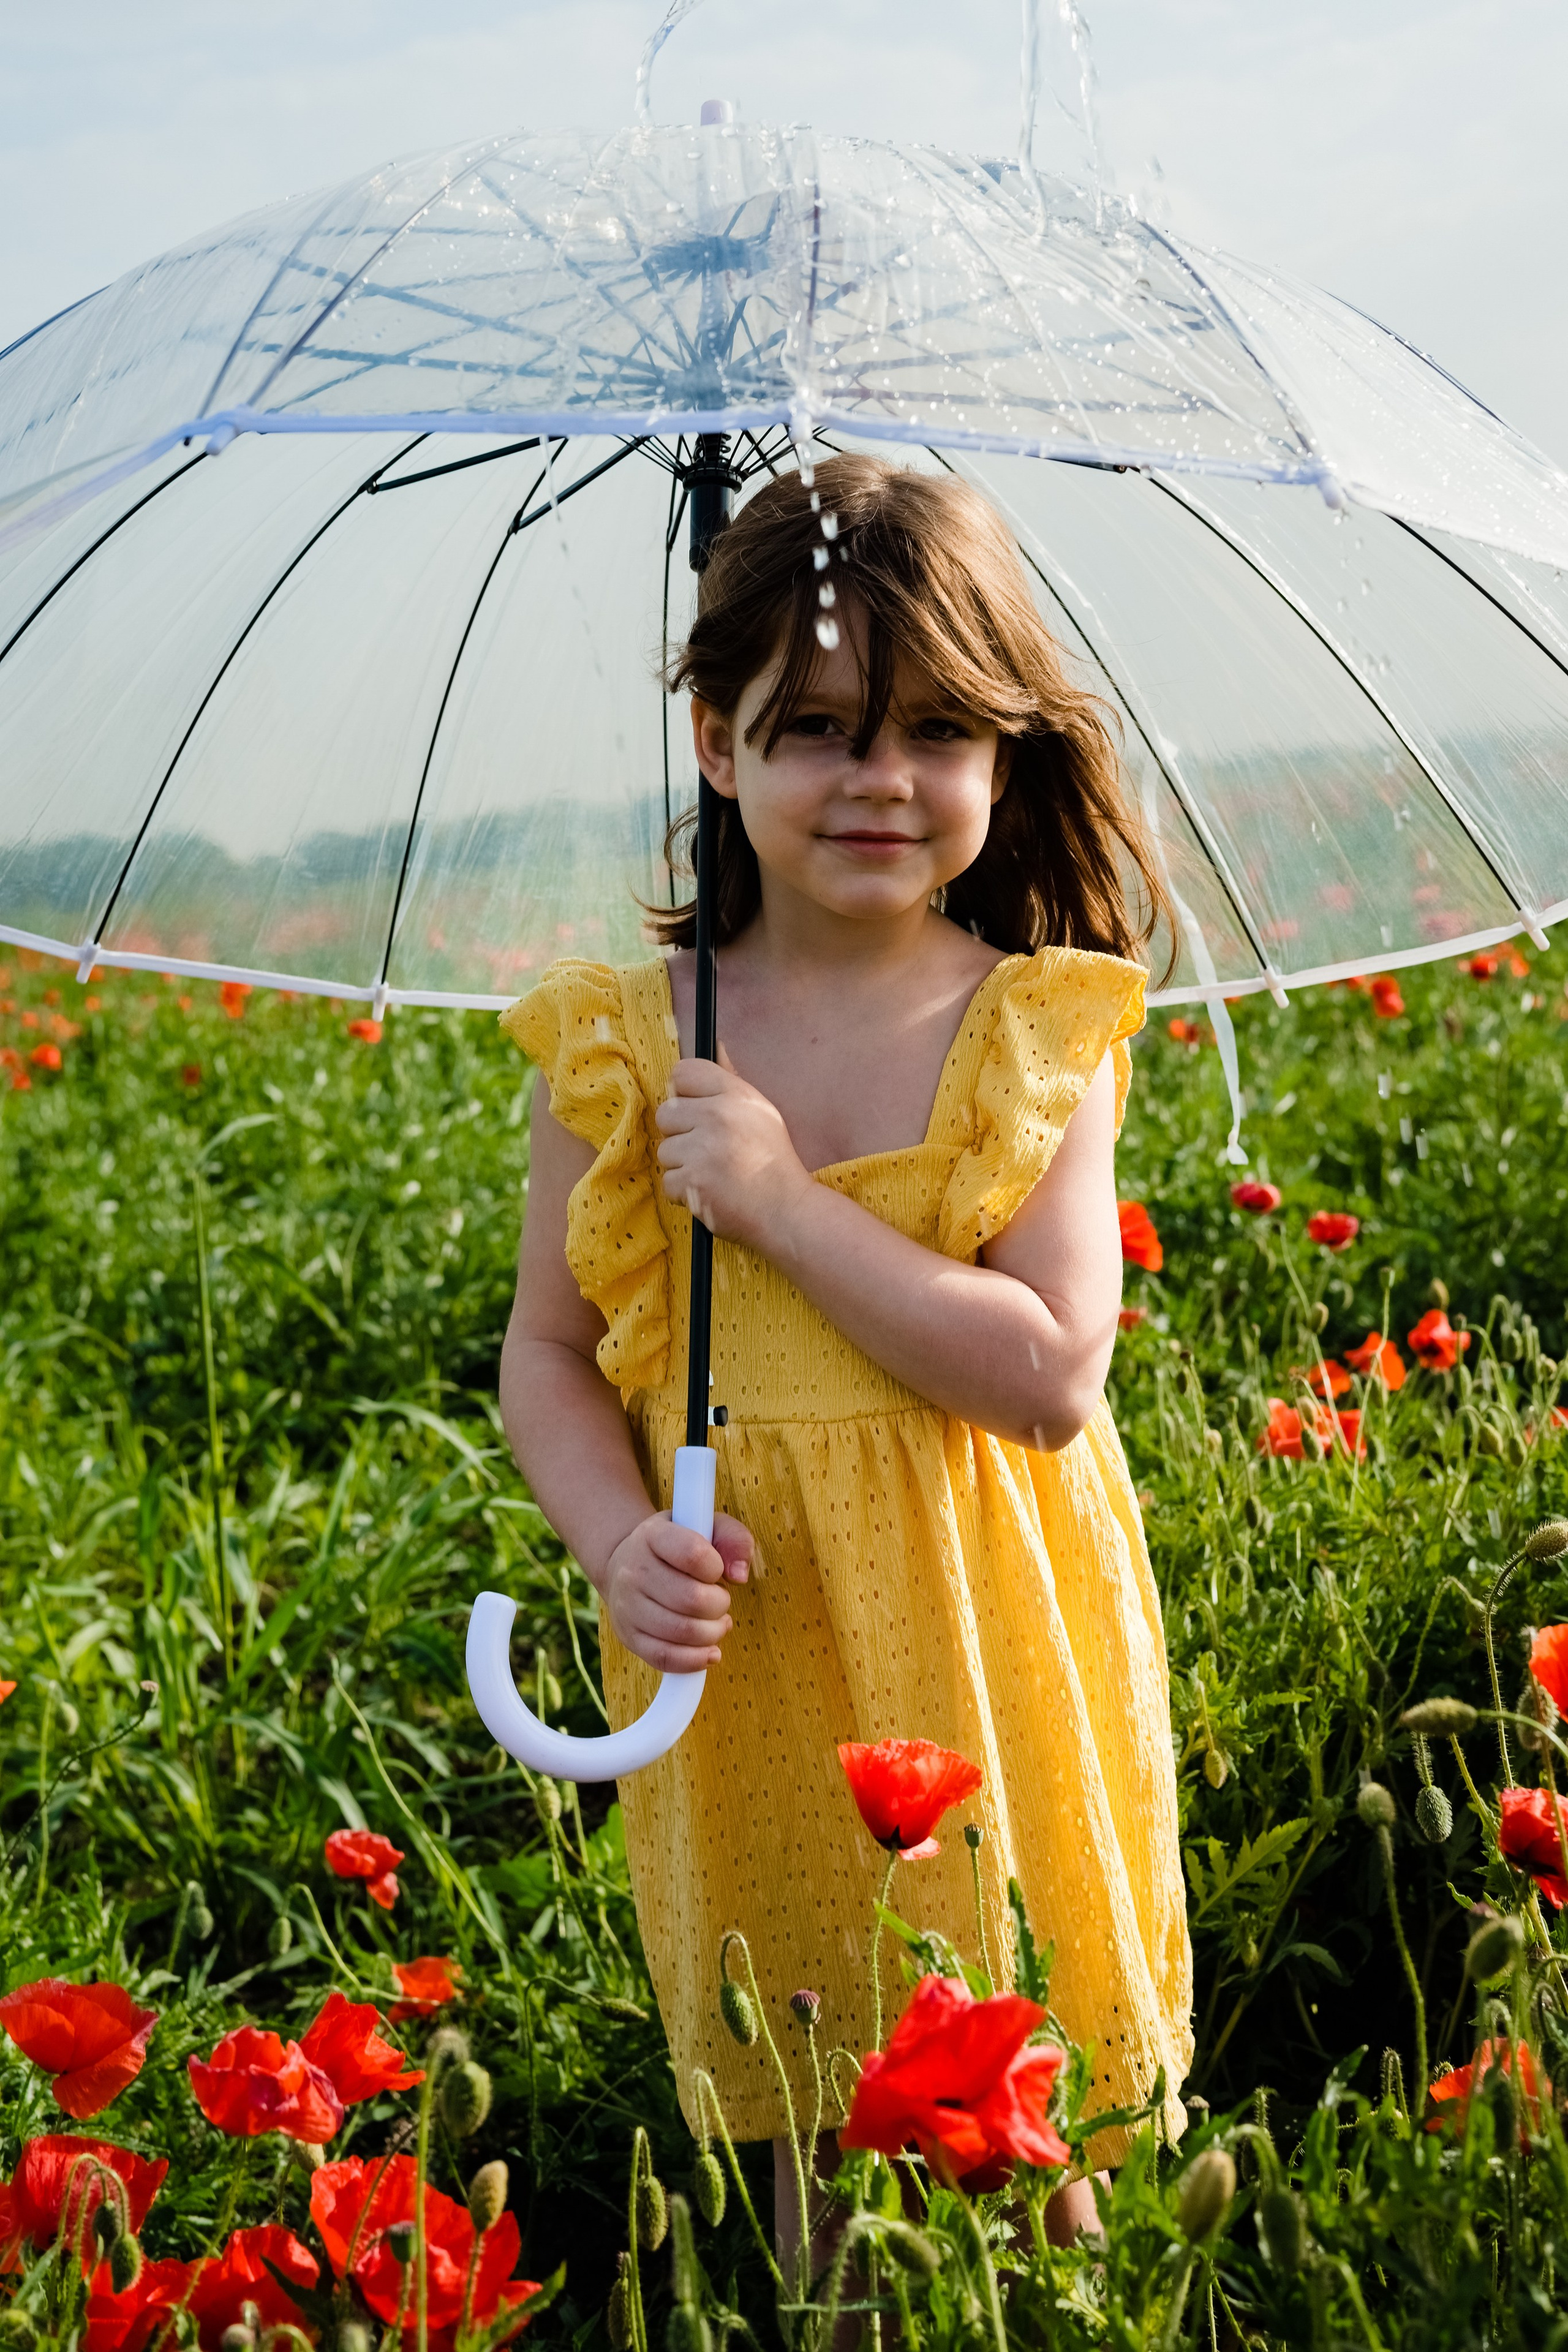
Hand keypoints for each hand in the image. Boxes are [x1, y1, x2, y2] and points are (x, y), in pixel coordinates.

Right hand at [600, 1509, 753, 1672]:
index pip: (694, 1554)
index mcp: (652, 1536)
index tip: (716, 1570)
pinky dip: (695, 1660)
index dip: (716, 1567)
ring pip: (683, 1632)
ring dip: (713, 1632)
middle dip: (720, 1603)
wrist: (626, 1564)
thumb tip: (740, 1575)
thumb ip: (733, 1539)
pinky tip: (709, 1650)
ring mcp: (627, 1607)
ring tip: (716, 1622)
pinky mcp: (628, 1637)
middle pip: (692, 1599)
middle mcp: (633, 1571)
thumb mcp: (706, 1527)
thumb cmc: (676, 1547)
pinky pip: (666, 1657)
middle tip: (719, 1599)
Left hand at [654, 1047, 813, 1246]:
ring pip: (665, 1151)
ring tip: (713, 1174)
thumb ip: (731, 1081)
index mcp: (735, 1094)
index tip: (695, 1112)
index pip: (682, 1072)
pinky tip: (710, 1192)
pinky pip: (668, 1182)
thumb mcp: (760, 1111)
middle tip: (708, 1150)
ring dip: (683, 1166)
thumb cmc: (772, 1160)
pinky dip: (684, 1193)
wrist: (786, 1209)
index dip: (684, 1093)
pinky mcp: (693, 1181)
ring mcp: (704, 1149)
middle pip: (666, 1113)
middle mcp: (718, 1116)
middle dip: (680, 1134)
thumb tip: (716, 1045)